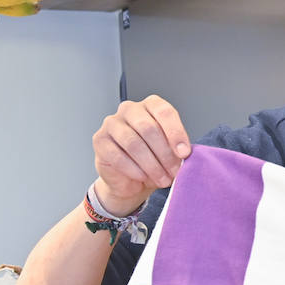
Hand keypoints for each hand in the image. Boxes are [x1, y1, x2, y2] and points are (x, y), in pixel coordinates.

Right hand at [92, 95, 190, 214]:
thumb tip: (184, 153)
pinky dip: (134, 170)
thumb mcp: (171, 151)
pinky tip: (142, 177)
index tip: (184, 153)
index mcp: (150, 105)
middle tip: (174, 171)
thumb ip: (177, 148)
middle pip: (149, 128)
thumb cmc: (153, 159)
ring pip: (134, 144)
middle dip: (165, 154)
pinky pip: (118, 156)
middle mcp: (130, 110)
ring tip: (162, 179)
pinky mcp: (99, 140)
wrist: (130, 179)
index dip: (176, 133)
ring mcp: (111, 123)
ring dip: (151, 165)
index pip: (164, 112)